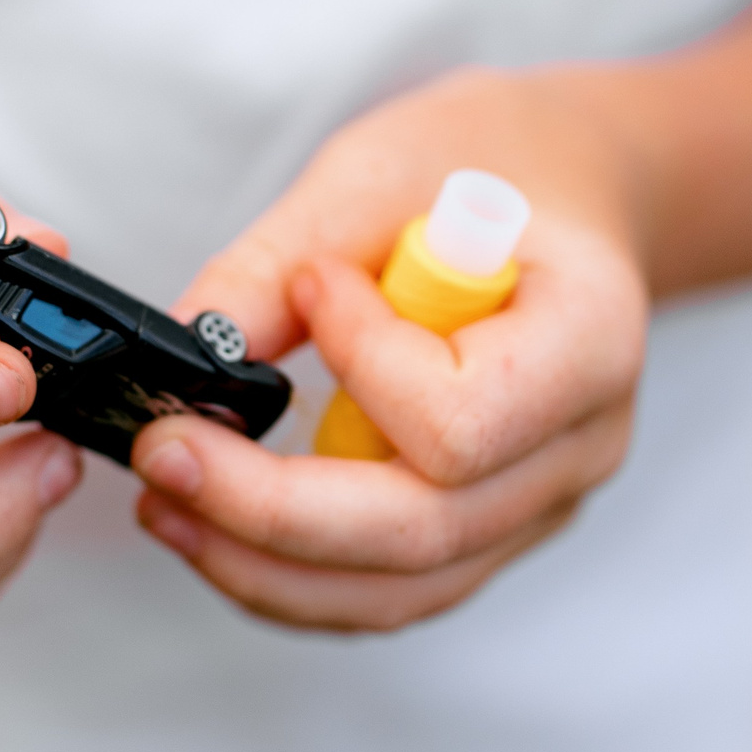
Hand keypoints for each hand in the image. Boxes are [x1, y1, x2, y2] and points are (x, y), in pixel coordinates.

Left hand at [130, 67, 651, 631]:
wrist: (571, 189)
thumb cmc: (493, 162)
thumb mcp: (380, 172)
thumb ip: (281, 264)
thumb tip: (182, 346)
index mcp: (590, 341)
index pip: (464, 419)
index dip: (362, 368)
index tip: (312, 286)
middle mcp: (579, 447)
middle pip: (423, 532)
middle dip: (269, 510)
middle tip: (161, 455)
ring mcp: (540, 502)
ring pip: (401, 589)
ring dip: (265, 565)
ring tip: (166, 503)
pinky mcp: (490, 528)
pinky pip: (391, 589)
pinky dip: (293, 574)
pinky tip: (215, 526)